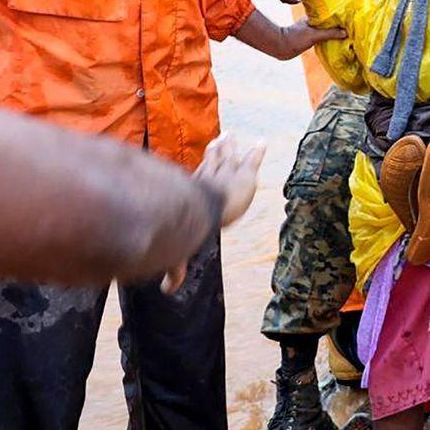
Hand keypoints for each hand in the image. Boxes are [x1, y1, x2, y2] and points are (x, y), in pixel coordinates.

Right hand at [163, 133, 265, 293]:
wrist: (199, 210)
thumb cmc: (186, 230)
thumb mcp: (181, 253)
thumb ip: (176, 270)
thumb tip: (167, 292)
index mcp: (194, 192)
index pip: (200, 176)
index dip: (203, 167)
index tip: (205, 157)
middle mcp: (209, 179)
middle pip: (214, 162)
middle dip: (217, 152)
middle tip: (221, 140)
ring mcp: (226, 174)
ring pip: (228, 157)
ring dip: (230, 148)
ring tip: (231, 137)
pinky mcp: (244, 174)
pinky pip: (252, 160)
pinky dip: (257, 152)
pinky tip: (263, 144)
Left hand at [280, 19, 347, 56]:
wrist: (281, 48)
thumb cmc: (296, 38)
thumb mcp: (314, 35)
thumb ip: (330, 33)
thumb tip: (345, 32)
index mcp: (313, 17)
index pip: (329, 14)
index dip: (338, 15)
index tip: (348, 16)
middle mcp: (312, 22)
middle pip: (328, 21)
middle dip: (338, 23)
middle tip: (350, 25)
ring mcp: (311, 30)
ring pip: (326, 29)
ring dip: (334, 31)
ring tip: (346, 33)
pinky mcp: (310, 38)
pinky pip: (323, 36)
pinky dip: (329, 38)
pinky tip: (335, 41)